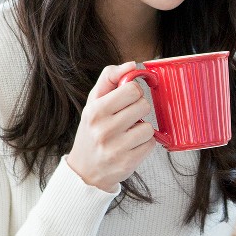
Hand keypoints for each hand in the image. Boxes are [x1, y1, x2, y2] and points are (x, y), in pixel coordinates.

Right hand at [66, 61, 156, 191]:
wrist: (84, 170)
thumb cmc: (92, 130)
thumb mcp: (93, 102)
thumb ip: (110, 78)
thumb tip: (133, 64)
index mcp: (95, 110)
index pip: (132, 89)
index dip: (134, 93)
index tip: (127, 100)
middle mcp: (104, 129)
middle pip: (143, 106)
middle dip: (139, 110)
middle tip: (127, 118)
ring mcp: (116, 148)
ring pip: (149, 127)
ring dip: (142, 130)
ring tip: (128, 134)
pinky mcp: (127, 163)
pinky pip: (151, 144)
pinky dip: (144, 144)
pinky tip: (131, 147)